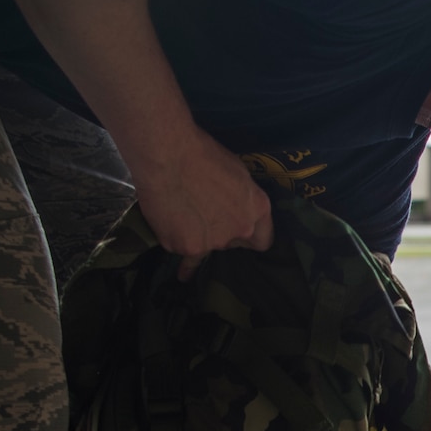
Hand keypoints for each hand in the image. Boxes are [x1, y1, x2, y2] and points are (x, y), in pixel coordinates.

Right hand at [132, 123, 272, 279]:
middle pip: (232, 242)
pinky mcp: (185, 247)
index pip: (263, 241)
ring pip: (208, 246)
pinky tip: (183, 275)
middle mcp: (239, 230)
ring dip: (199, 236)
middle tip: (204, 211)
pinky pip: (184, 249)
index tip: (242, 235)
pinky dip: (183, 258)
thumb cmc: (202, 154)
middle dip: (222, 232)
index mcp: (257, 210)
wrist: (167, 156)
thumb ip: (242, 199)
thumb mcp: (237, 173)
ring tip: (183, 214)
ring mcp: (212, 242)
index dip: (251, 237)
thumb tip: (238, 208)